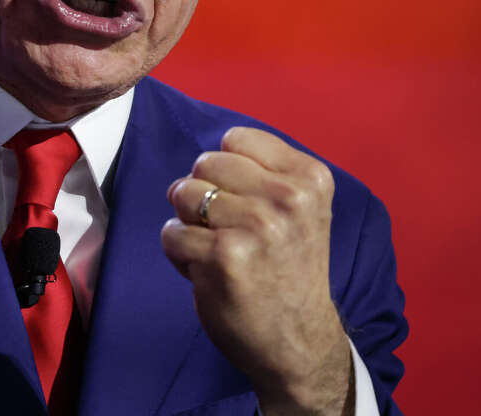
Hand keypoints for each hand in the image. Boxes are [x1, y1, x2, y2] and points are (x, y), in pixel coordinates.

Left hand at [160, 127, 352, 414]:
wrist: (300, 342)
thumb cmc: (287, 269)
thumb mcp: (300, 210)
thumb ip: (263, 173)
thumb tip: (208, 154)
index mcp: (309, 178)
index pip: (235, 139)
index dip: (225, 172)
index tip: (245, 203)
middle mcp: (288, 198)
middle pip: (203, 164)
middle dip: (201, 195)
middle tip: (227, 230)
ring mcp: (257, 226)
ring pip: (182, 194)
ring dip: (188, 224)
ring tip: (218, 250)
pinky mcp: (224, 256)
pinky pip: (171, 233)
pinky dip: (179, 253)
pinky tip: (208, 271)